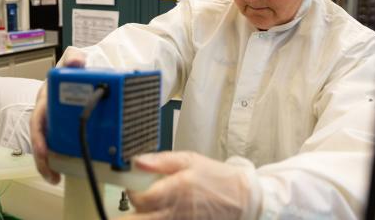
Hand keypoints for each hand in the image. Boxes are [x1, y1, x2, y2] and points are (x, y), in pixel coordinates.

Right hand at [30, 47, 86, 183]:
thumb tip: (77, 61)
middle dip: (41, 157)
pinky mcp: (58, 132)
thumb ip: (73, 58)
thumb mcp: (70, 62)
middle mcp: (44, 114)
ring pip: (43, 146)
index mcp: (45, 99)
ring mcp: (50, 124)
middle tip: (50, 173)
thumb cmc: (68, 73)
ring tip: (54, 178)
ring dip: (46, 164)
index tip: (44, 150)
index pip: (38, 120)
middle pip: (38, 138)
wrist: (73, 78)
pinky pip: (53, 148)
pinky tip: (60, 175)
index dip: (39, 136)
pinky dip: (55, 162)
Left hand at [116, 151, 256, 219]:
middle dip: (135, 207)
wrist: (242, 199)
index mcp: (175, 190)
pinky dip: (159, 217)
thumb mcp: (190, 160)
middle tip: (141, 195)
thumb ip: (160, 161)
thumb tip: (136, 161)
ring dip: (146, 213)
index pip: (139, 198)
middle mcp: (175, 211)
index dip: (132, 190)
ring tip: (157, 201)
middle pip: (139, 217)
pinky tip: (167, 208)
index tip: (135, 182)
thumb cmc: (217, 178)